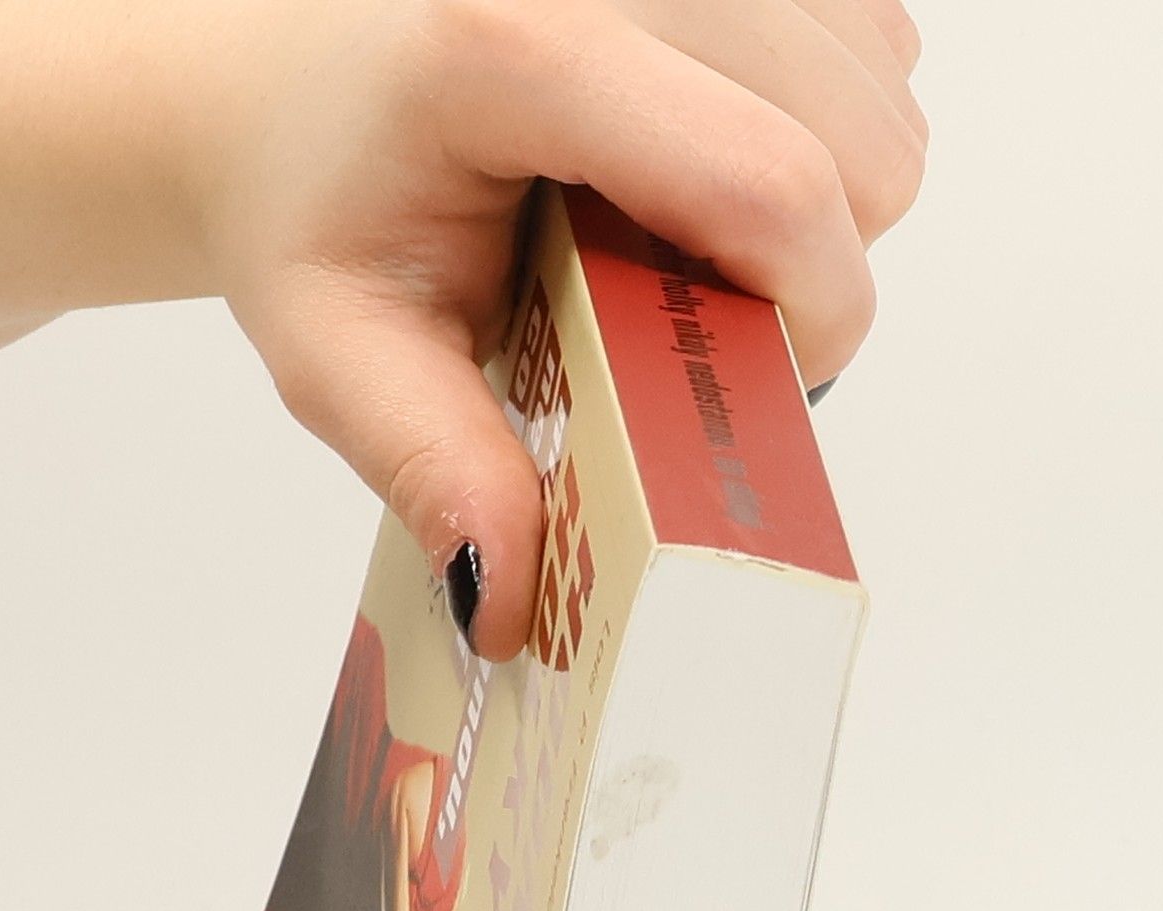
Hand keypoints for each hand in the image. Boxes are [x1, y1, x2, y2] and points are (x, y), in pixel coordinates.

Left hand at [184, 0, 926, 657]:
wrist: (280, 86)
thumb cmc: (314, 205)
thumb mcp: (343, 356)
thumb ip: (435, 469)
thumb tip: (510, 602)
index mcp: (515, 44)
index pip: (767, 185)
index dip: (803, 318)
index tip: (752, 393)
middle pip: (857, 147)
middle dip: (810, 273)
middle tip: (690, 318)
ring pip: (883, 97)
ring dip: (823, 204)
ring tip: (685, 239)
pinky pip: (868, 51)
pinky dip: (820, 131)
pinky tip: (703, 167)